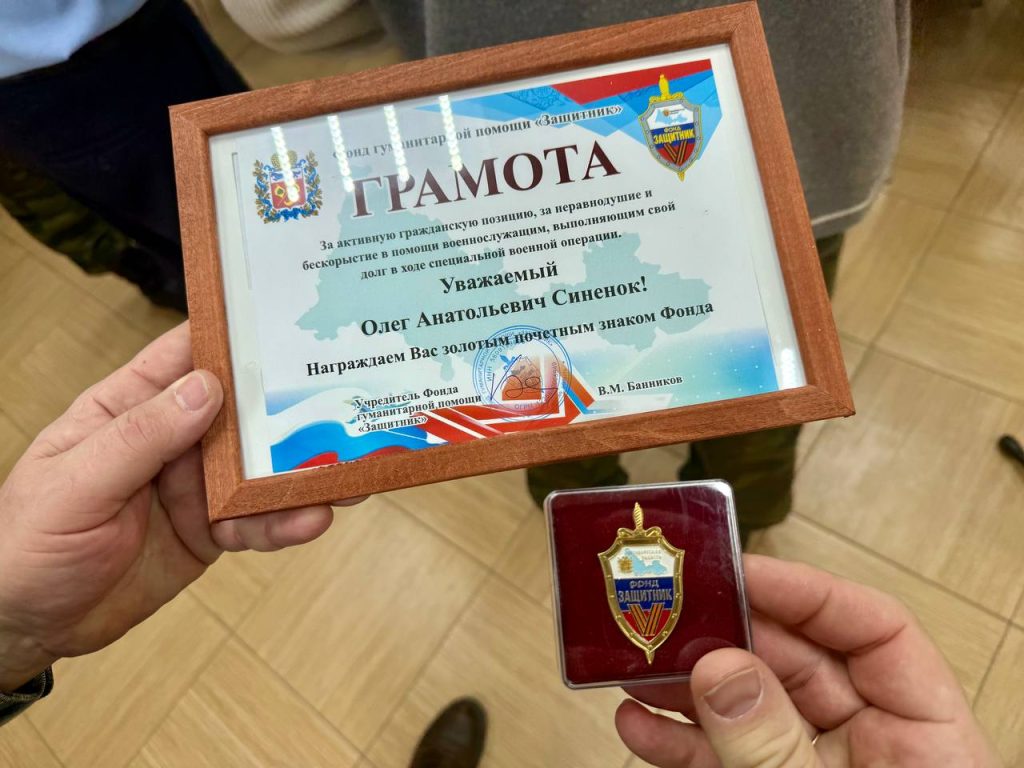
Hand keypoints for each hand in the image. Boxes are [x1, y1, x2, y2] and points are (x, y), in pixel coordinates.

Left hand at [0, 322, 352, 690]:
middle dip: (294, 407)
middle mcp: (173, 440)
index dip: (236, 332)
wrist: (26, 628)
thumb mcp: (74, 484)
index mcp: (131, 407)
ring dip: (304, 470)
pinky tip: (310, 519)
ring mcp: (196, 486)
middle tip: (348, 400)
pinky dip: (285, 521)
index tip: (289, 319)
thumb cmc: (25, 543)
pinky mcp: (212, 532)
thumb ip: (141, 437)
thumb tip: (207, 388)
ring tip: (349, 474)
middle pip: (244, 412)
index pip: (189, 354)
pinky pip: (257, 521)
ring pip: (262, 469)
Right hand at [616, 555, 1000, 766]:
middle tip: (661, 611)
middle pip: (797, 663)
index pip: (874, 633)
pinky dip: (679, 744)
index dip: (805, 591)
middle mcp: (874, 750)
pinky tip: (637, 729)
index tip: (736, 572)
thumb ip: (773, 747)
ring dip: (685, 686)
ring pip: (747, 707)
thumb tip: (721, 667)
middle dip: (725, 636)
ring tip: (631, 665)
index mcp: (927, 743)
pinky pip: (724, 761)